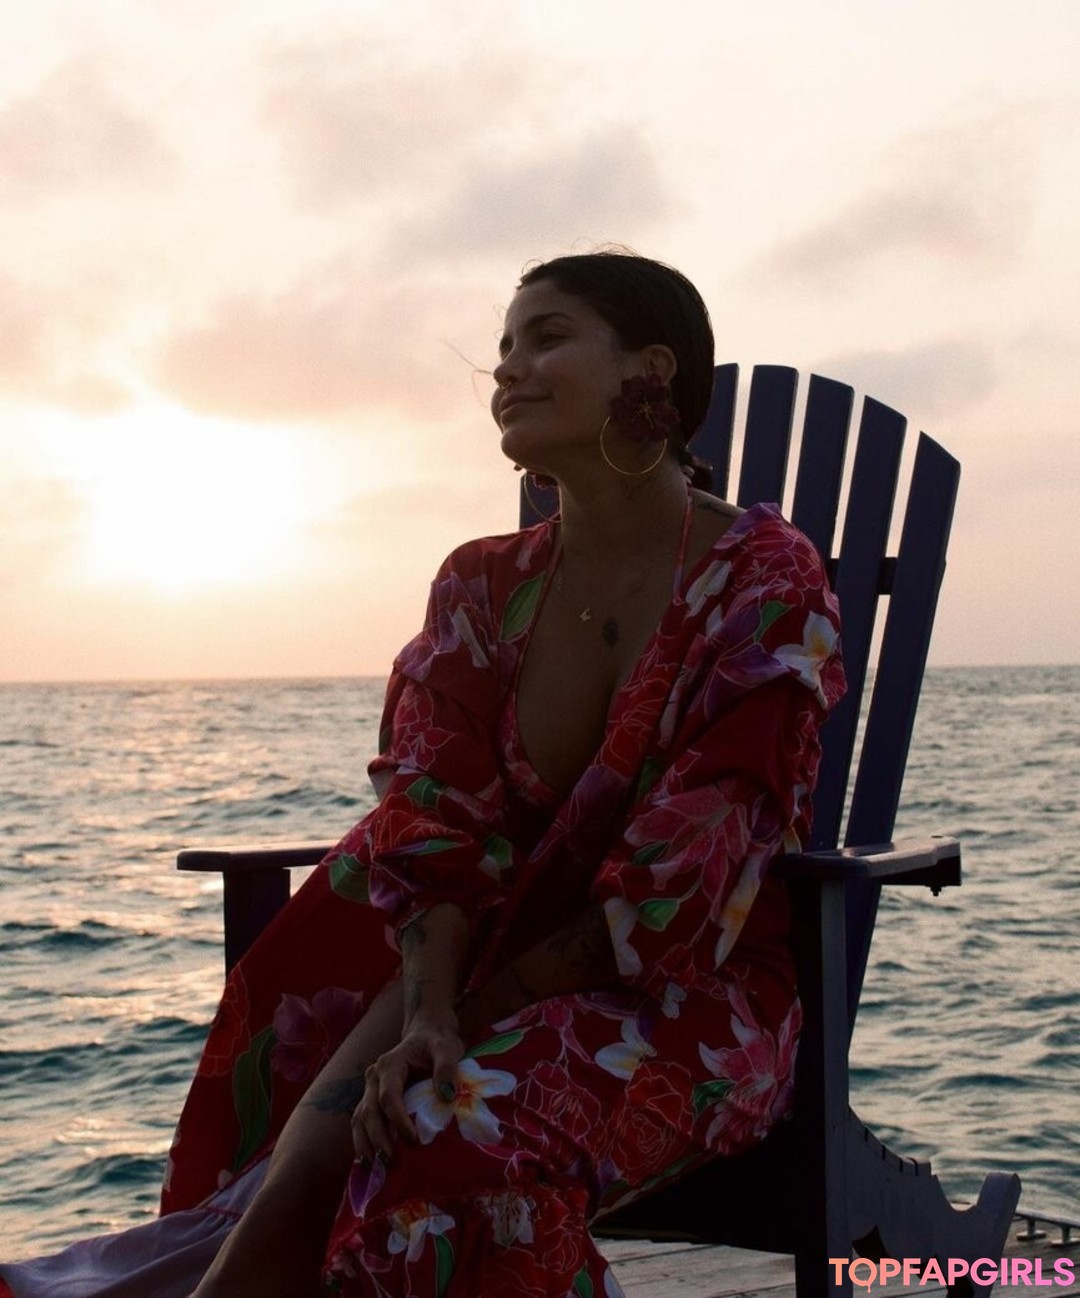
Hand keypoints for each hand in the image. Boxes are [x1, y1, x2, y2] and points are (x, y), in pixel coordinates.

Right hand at [352, 1013, 463, 1161]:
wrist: (425, 1034)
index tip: (414, 1141)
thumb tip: (446, 1096)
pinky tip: (369, 1162)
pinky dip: (363, 1142)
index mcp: (390, 1064)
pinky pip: (362, 1122)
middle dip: (378, 1139)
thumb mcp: (446, 1049)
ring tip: (375, 1168)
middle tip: (392, 1162)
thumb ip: (446, 1068)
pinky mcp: (372, 1099)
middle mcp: (374, 1076)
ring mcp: (370, 1088)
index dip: (398, 1121)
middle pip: (369, 1111)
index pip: (388, 1097)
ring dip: (365, 1144)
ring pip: (360, 1118)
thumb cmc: (437, 1043)